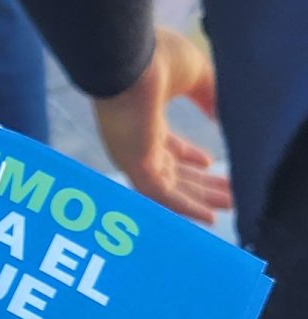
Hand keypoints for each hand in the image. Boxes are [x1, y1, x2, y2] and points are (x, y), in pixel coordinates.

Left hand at [94, 27, 231, 223]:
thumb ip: (208, 96)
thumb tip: (221, 114)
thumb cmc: (156, 60)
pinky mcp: (135, 166)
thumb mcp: (194, 76)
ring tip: (229, 206)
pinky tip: (209, 218)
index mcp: (145, 118)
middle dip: (201, 183)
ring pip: (170, 186)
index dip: (188, 157)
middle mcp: (136, 141)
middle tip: (228, 195)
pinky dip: (186, 207)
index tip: (208, 164)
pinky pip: (162, 196)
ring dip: (199, 199)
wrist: (129, 59)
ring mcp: (133, 155)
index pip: (166, 146)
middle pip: (172, 170)